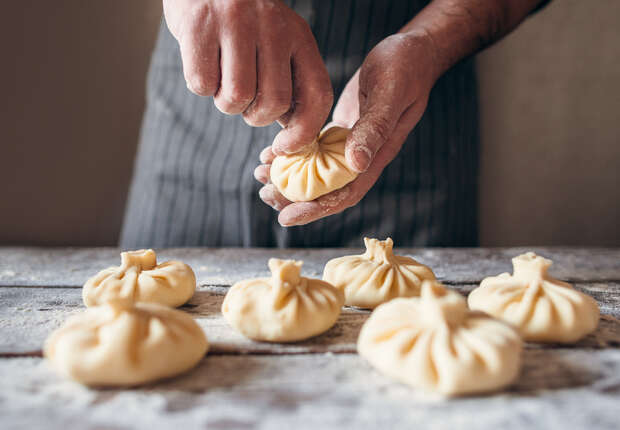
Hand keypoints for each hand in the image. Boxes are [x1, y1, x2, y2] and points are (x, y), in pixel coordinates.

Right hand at [164, 0, 332, 149]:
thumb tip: (292, 135)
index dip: (303, 132)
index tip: (283, 147)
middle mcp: (273, 27)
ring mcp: (236, 24)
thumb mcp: (277, 39)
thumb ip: (288, 80)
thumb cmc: (242, 21)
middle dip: (255, 116)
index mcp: (299, 35)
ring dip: (226, 102)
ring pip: (237, 98)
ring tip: (222, 78)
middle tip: (243, 99)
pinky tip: (203, 63)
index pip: (317, 95)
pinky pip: (202, 84)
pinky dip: (200, 86)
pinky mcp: (199, 26)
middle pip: (274, 103)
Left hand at [255, 31, 439, 225]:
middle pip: (326, 189)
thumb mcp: (391, 94)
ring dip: (289, 177)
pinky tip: (272, 151)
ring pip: (317, 171)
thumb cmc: (407, 68)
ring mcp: (351, 143)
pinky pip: (314, 149)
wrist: (414, 51)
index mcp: (377, 154)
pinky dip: (294, 153)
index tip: (287, 217)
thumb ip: (375, 128)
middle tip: (265, 194)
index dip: (315, 209)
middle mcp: (362, 155)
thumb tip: (356, 164)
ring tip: (261, 175)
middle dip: (294, 198)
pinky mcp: (342, 128)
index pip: (344, 194)